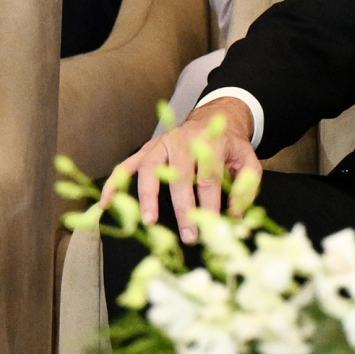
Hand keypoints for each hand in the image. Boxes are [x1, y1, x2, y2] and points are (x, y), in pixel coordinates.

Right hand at [109, 99, 261, 243]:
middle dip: (183, 207)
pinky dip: (114, 183)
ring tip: (149, 220)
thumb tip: (235, 214)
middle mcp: (181, 140)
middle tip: (188, 234)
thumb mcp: (247, 159)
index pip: (207, 176)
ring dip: (148, 195)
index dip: (209, 202)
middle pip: (179, 175)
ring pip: (150, 168)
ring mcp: (161, 144)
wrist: (212, 119)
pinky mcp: (147, 150)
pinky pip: (127, 166)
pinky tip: (106, 202)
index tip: (211, 225)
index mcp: (209, 141)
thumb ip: (245, 186)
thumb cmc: (228, 145)